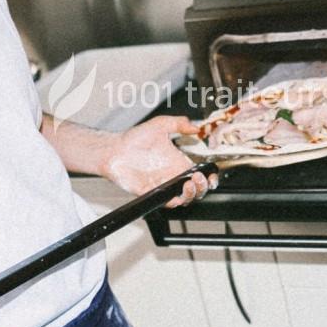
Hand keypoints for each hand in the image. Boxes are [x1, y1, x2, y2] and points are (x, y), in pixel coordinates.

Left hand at [102, 115, 216, 206]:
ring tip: (189, 183)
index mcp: (179, 163)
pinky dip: (175, 201)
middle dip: (203, 187)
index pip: (200, 175)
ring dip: (191, 194)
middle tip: (199, 178)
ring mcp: (163, 186)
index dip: (209, 177)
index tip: (212, 174)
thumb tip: (196, 127)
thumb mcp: (160, 125)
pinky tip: (177, 192)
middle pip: (196, 190)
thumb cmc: (134, 139)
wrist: (114, 150)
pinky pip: (167, 202)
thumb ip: (179, 123)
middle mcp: (173, 176)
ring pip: (184, 198)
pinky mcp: (151, 193)